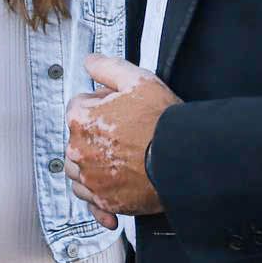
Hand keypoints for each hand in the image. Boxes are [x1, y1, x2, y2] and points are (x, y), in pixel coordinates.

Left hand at [65, 55, 178, 225]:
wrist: (184, 160)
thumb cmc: (162, 122)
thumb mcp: (138, 81)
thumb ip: (108, 67)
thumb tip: (89, 62)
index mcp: (80, 120)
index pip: (78, 106)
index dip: (100, 104)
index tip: (118, 110)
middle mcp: (78, 151)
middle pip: (76, 139)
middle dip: (95, 135)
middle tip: (124, 134)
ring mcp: (91, 178)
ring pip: (79, 170)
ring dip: (92, 164)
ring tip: (118, 159)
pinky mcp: (105, 201)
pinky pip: (91, 200)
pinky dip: (98, 197)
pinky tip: (110, 192)